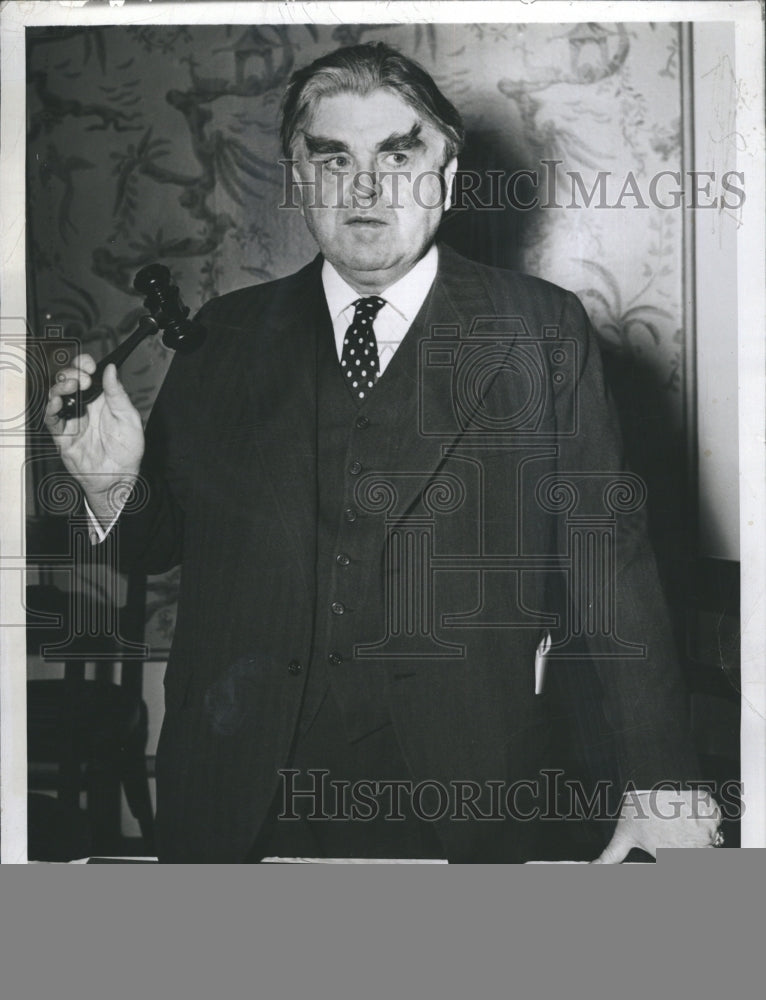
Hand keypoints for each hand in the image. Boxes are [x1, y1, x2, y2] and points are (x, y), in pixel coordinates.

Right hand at [45, 355, 144, 525]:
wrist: (120, 477)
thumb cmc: (127, 450)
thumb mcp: (128, 417)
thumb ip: (118, 393)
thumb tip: (111, 370)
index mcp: (100, 398)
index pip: (85, 373)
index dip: (83, 364)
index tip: (89, 365)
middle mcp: (84, 406)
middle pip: (67, 380)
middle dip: (71, 373)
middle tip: (84, 379)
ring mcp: (72, 420)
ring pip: (56, 396)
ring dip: (60, 386)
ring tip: (72, 386)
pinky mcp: (63, 435)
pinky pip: (51, 419)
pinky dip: (51, 408)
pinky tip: (58, 402)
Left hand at [592, 788, 722, 862]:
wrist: (647, 779)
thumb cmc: (634, 809)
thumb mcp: (621, 836)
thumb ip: (610, 858)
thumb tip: (592, 869)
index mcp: (676, 858)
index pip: (692, 861)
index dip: (687, 851)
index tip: (679, 844)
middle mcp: (695, 848)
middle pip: (706, 849)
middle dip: (695, 839)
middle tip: (677, 826)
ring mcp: (705, 830)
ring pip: (712, 832)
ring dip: (700, 824)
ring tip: (679, 814)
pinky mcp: (712, 811)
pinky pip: (715, 815)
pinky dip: (706, 809)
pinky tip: (687, 804)